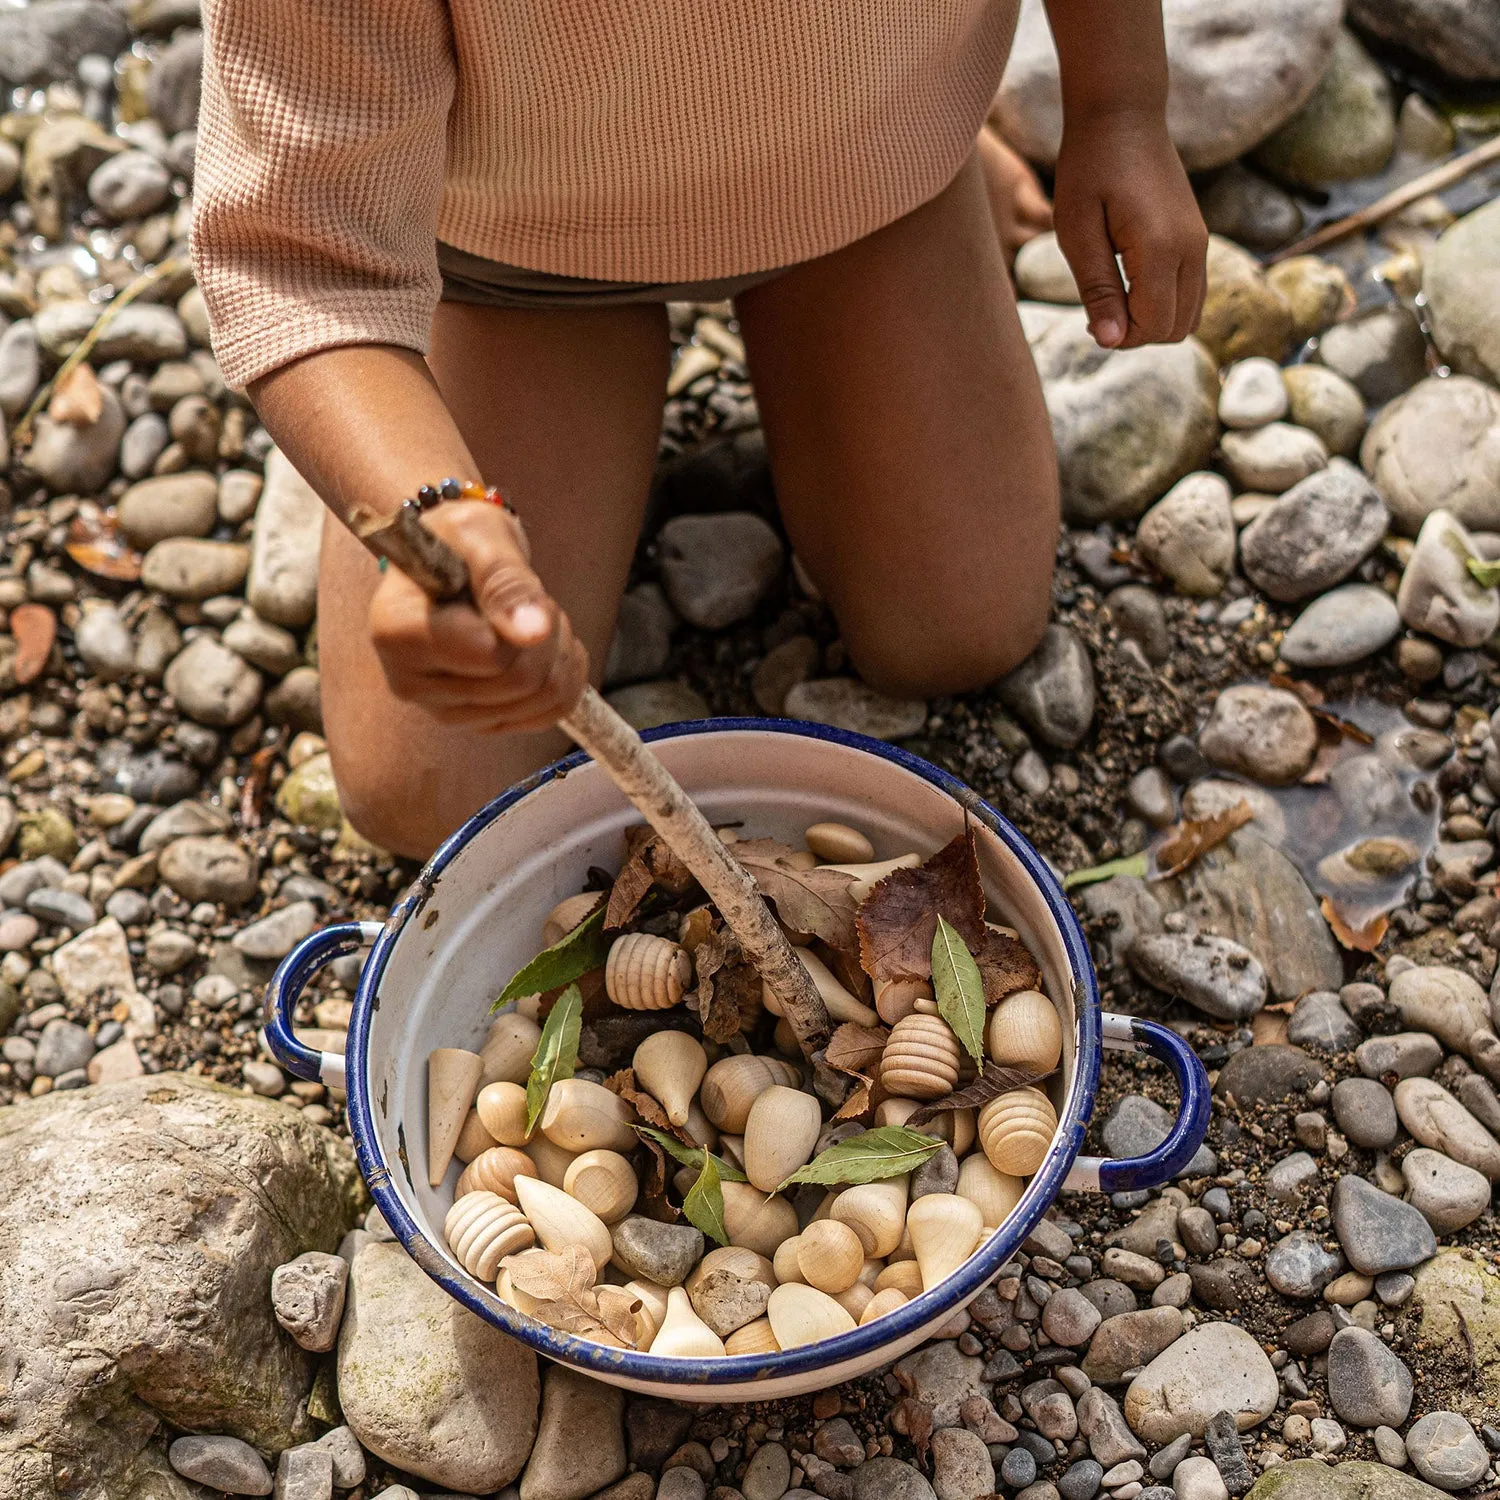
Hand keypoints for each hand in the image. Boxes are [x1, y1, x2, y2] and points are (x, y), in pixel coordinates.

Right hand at [367, 500, 588, 732]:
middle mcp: (410, 682)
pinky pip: (546, 716)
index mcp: (396, 633)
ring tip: (530, 618)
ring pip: (537, 702)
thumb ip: (506, 582)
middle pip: (519, 683)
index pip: (490, 655)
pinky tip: (544, 647)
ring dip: (557, 654)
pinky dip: (563, 677)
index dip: (517, 619)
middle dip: (546, 636)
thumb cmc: (460, 539)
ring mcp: (442, 710)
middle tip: (529, 598)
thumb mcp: (481, 535)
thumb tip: (532, 631)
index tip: (508, 582)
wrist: (453, 557)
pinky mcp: (475, 722)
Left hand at [1052, 108, 1207, 349]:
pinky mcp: (1198, 238)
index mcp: (1162, 249)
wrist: (1123, 116)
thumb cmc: (1089, 170)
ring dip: (1152, 321)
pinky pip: (1191, 293)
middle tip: (1099, 309)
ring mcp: (1201, 243)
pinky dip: (1164, 303)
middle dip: (1136, 333)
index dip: (1119, 336)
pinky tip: (1130, 285)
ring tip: (1113, 297)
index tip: (1090, 317)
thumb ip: (1098, 289)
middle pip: (1175, 328)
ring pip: (1189, 316)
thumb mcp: (1079, 233)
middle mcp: (1192, 249)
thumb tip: (1110, 341)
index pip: (1152, 325)